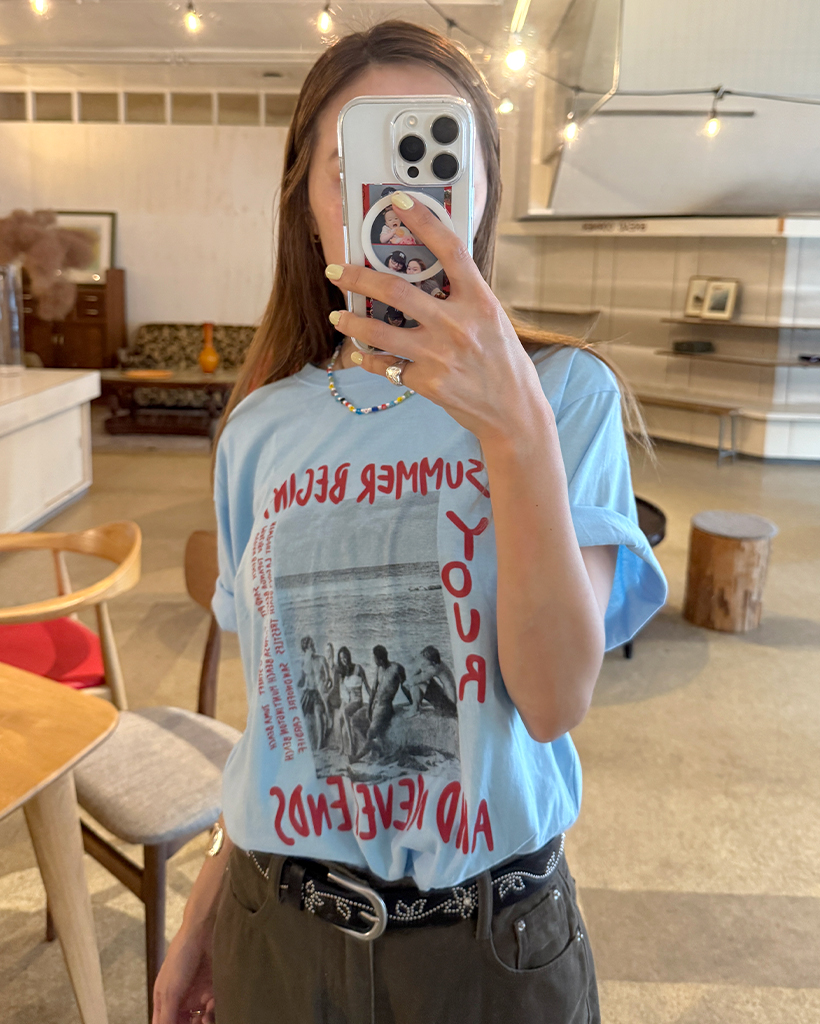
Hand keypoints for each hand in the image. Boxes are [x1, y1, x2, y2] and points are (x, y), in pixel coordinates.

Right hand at [152, 922, 214, 1023]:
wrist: (206, 930)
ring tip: (205, 1016)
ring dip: (205, 1021)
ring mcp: (200, 994)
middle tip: (197, 1022)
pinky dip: (214, 1011)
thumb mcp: (170, 991)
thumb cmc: (182, 955)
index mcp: (166, 1000)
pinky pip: (216, 1008)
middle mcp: (183, 999)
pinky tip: (212, 1005)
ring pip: (202, 1019)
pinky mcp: (216, 989)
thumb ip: (167, 1016)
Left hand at [326, 191, 550, 443]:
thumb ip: (464, 297)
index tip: (399, 201)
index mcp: (480, 301)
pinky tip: (358, 353)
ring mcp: (440, 355)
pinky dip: (368, 359)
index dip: (424, 221)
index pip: (450, 251)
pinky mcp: (427, 382)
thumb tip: (430, 274)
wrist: (515, 412)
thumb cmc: (505, 363)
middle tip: (336, 269)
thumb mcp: (493, 320)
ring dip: (353, 320)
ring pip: (381, 331)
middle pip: (397, 290)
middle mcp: (458, 325)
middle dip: (358, 276)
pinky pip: (387, 366)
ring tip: (337, 314)